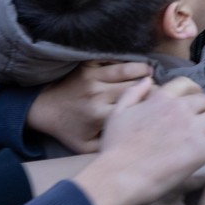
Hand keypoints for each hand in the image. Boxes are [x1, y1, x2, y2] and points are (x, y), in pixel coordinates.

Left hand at [26, 60, 152, 153]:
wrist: (45, 109)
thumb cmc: (69, 129)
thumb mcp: (87, 147)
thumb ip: (110, 145)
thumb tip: (135, 142)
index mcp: (100, 115)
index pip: (135, 106)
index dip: (151, 104)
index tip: (159, 105)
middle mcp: (98, 94)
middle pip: (134, 85)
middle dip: (150, 85)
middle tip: (159, 88)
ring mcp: (92, 77)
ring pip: (126, 68)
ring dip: (141, 68)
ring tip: (149, 71)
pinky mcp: (86, 66)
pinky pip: (111, 58)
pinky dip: (124, 59)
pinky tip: (132, 63)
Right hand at [72, 78, 204, 204]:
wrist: (118, 175)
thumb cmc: (114, 149)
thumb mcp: (118, 114)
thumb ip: (133, 93)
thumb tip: (148, 79)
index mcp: (161, 98)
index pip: (188, 86)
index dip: (199, 93)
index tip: (204, 104)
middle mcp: (179, 108)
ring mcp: (191, 128)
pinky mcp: (201, 149)